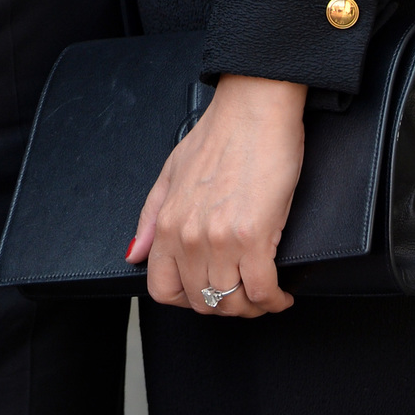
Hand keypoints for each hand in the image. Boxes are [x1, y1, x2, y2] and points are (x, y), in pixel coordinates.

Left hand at [125, 74, 304, 316]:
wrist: (254, 108)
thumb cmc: (220, 134)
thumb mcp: (172, 170)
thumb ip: (150, 217)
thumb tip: (134, 253)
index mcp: (167, 222)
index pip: (163, 290)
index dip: (187, 301)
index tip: (207, 293)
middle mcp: (188, 236)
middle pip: (203, 303)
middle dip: (225, 305)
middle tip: (242, 293)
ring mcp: (219, 239)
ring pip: (232, 303)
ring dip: (252, 306)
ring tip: (264, 293)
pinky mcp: (253, 237)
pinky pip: (262, 291)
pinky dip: (274, 300)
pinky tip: (281, 292)